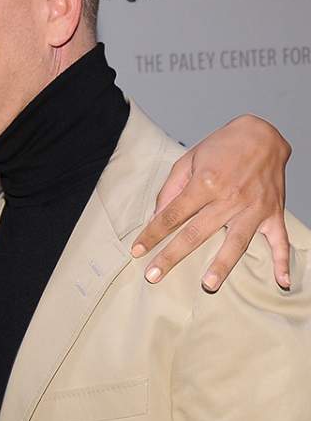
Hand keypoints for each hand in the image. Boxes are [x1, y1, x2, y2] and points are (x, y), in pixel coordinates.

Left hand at [132, 114, 290, 290]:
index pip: (172, 215)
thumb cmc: (221, 147)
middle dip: (172, 255)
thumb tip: (157, 215)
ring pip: (236, 242)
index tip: (137, 250)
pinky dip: (282, 262)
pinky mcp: (273, 213)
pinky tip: (282, 282)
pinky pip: (280, 240)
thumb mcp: (188, 159)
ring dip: (222, 265)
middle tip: (153, 275)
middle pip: (196, 233)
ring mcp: (254, 208)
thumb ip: (171, 188)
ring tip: (208, 285)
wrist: (263, 135)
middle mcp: (229, 198)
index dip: (152, 233)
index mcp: (205, 184)